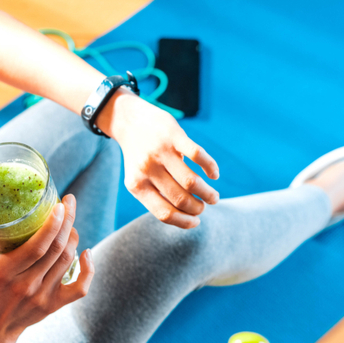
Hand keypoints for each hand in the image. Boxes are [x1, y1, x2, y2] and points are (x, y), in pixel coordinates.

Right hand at [0, 195, 94, 342]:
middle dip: (67, 222)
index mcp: (6, 272)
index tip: (59, 205)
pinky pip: (79, 288)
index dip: (51, 226)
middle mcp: (27, 285)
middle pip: (56, 250)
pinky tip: (87, 252)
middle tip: (70, 202)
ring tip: (70, 222)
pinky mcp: (54, 305)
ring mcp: (42, 296)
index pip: (36, 247)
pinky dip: (88, 270)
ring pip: (67, 261)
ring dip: (73, 237)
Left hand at [100, 88, 219, 228]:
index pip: (164, 213)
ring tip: (213, 197)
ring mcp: (160, 152)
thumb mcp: (138, 178)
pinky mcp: (173, 135)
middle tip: (204, 207)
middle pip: (180, 199)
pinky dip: (211, 167)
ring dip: (207, 193)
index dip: (184, 222)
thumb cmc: (139, 156)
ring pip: (191, 182)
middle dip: (198, 208)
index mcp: (137, 185)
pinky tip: (214, 174)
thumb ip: (157, 195)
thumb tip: (186, 217)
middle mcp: (147, 170)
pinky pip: (198, 155)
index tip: (196, 222)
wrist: (129, 121)